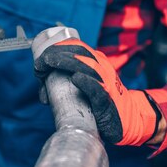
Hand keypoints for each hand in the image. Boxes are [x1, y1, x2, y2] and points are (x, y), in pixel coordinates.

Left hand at [34, 39, 159, 145]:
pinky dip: (86, 82)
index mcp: (96, 62)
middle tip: (39, 64)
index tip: (40, 60)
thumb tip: (43, 94)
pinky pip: (98, 89)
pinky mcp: (107, 101)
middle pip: (78, 52)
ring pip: (87, 66)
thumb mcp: (85, 87)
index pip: (75, 46)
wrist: (128, 120)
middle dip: (56, 54)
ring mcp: (106, 82)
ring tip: (48, 63)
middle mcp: (102, 68)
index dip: (56, 48)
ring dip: (65, 63)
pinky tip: (76, 78)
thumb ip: (65, 87)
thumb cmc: (102, 103)